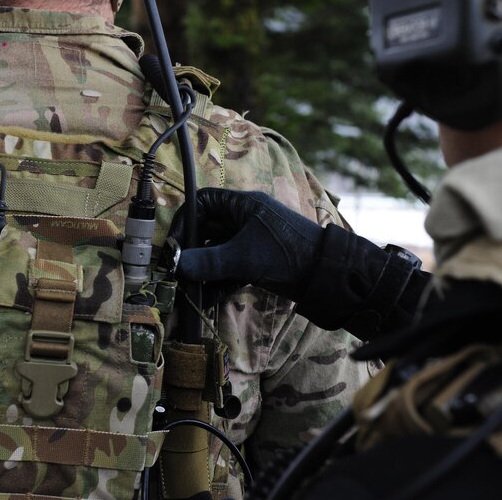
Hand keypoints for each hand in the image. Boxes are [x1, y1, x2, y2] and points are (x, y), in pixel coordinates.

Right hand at [169, 188, 427, 339]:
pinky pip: (230, 268)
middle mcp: (245, 218)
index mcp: (243, 205)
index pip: (203, 202)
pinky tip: (208, 299)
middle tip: (178, 272)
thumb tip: (174, 265)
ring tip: (191, 290)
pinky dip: (219, 281)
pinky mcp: (258, 261)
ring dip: (203, 271)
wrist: (328, 276)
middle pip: (207, 230)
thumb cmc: (287, 255)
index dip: (184, 221)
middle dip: (192, 252)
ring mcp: (252, 241)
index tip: (173, 244)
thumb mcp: (243, 258)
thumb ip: (207, 262)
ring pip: (217, 252)